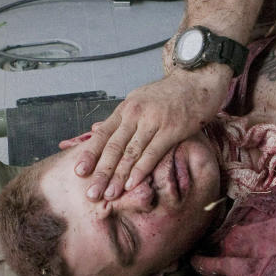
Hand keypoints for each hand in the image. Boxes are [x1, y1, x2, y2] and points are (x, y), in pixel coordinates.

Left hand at [69, 69, 227, 199]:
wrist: (197, 81)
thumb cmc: (170, 94)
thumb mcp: (140, 100)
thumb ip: (121, 119)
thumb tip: (97, 131)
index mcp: (126, 109)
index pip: (102, 135)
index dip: (90, 154)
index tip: (78, 172)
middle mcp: (135, 114)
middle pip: (113, 147)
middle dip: (101, 172)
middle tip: (91, 193)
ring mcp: (153, 121)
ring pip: (130, 153)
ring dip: (118, 176)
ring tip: (109, 194)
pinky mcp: (171, 129)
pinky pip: (152, 153)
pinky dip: (140, 170)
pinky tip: (132, 184)